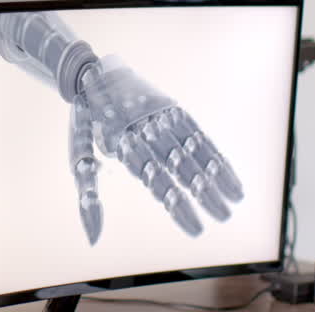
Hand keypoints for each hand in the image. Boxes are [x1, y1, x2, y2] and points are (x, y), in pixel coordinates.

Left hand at [69, 54, 242, 241]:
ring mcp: (161, 117)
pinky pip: (197, 133)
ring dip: (215, 175)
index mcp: (122, 143)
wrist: (91, 74)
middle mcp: (146, 129)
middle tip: (223, 217)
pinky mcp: (172, 109)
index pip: (156, 180)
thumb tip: (93, 239)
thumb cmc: (87, 123)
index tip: (196, 229)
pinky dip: (214, 155)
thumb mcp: (79, 156)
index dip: (177, 205)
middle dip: (203, 193)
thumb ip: (88, 196)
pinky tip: (229, 174)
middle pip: (179, 165)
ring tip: (234, 201)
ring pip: (192, 149)